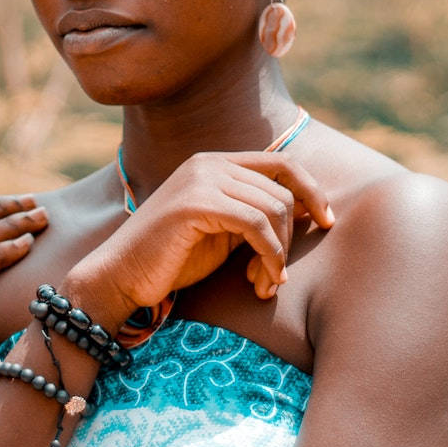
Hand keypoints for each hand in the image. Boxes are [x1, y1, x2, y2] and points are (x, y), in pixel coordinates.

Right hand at [69, 153, 331, 326]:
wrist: (120, 276)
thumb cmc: (171, 260)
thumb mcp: (222, 231)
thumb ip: (254, 215)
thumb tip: (309, 212)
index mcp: (214, 163)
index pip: (281, 163)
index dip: (312, 189)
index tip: (327, 221)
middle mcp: (208, 163)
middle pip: (282, 190)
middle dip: (289, 238)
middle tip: (274, 277)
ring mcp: (200, 179)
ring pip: (273, 208)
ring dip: (278, 254)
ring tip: (265, 283)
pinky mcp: (196, 203)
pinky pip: (256, 225)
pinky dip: (269, 256)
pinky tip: (261, 280)